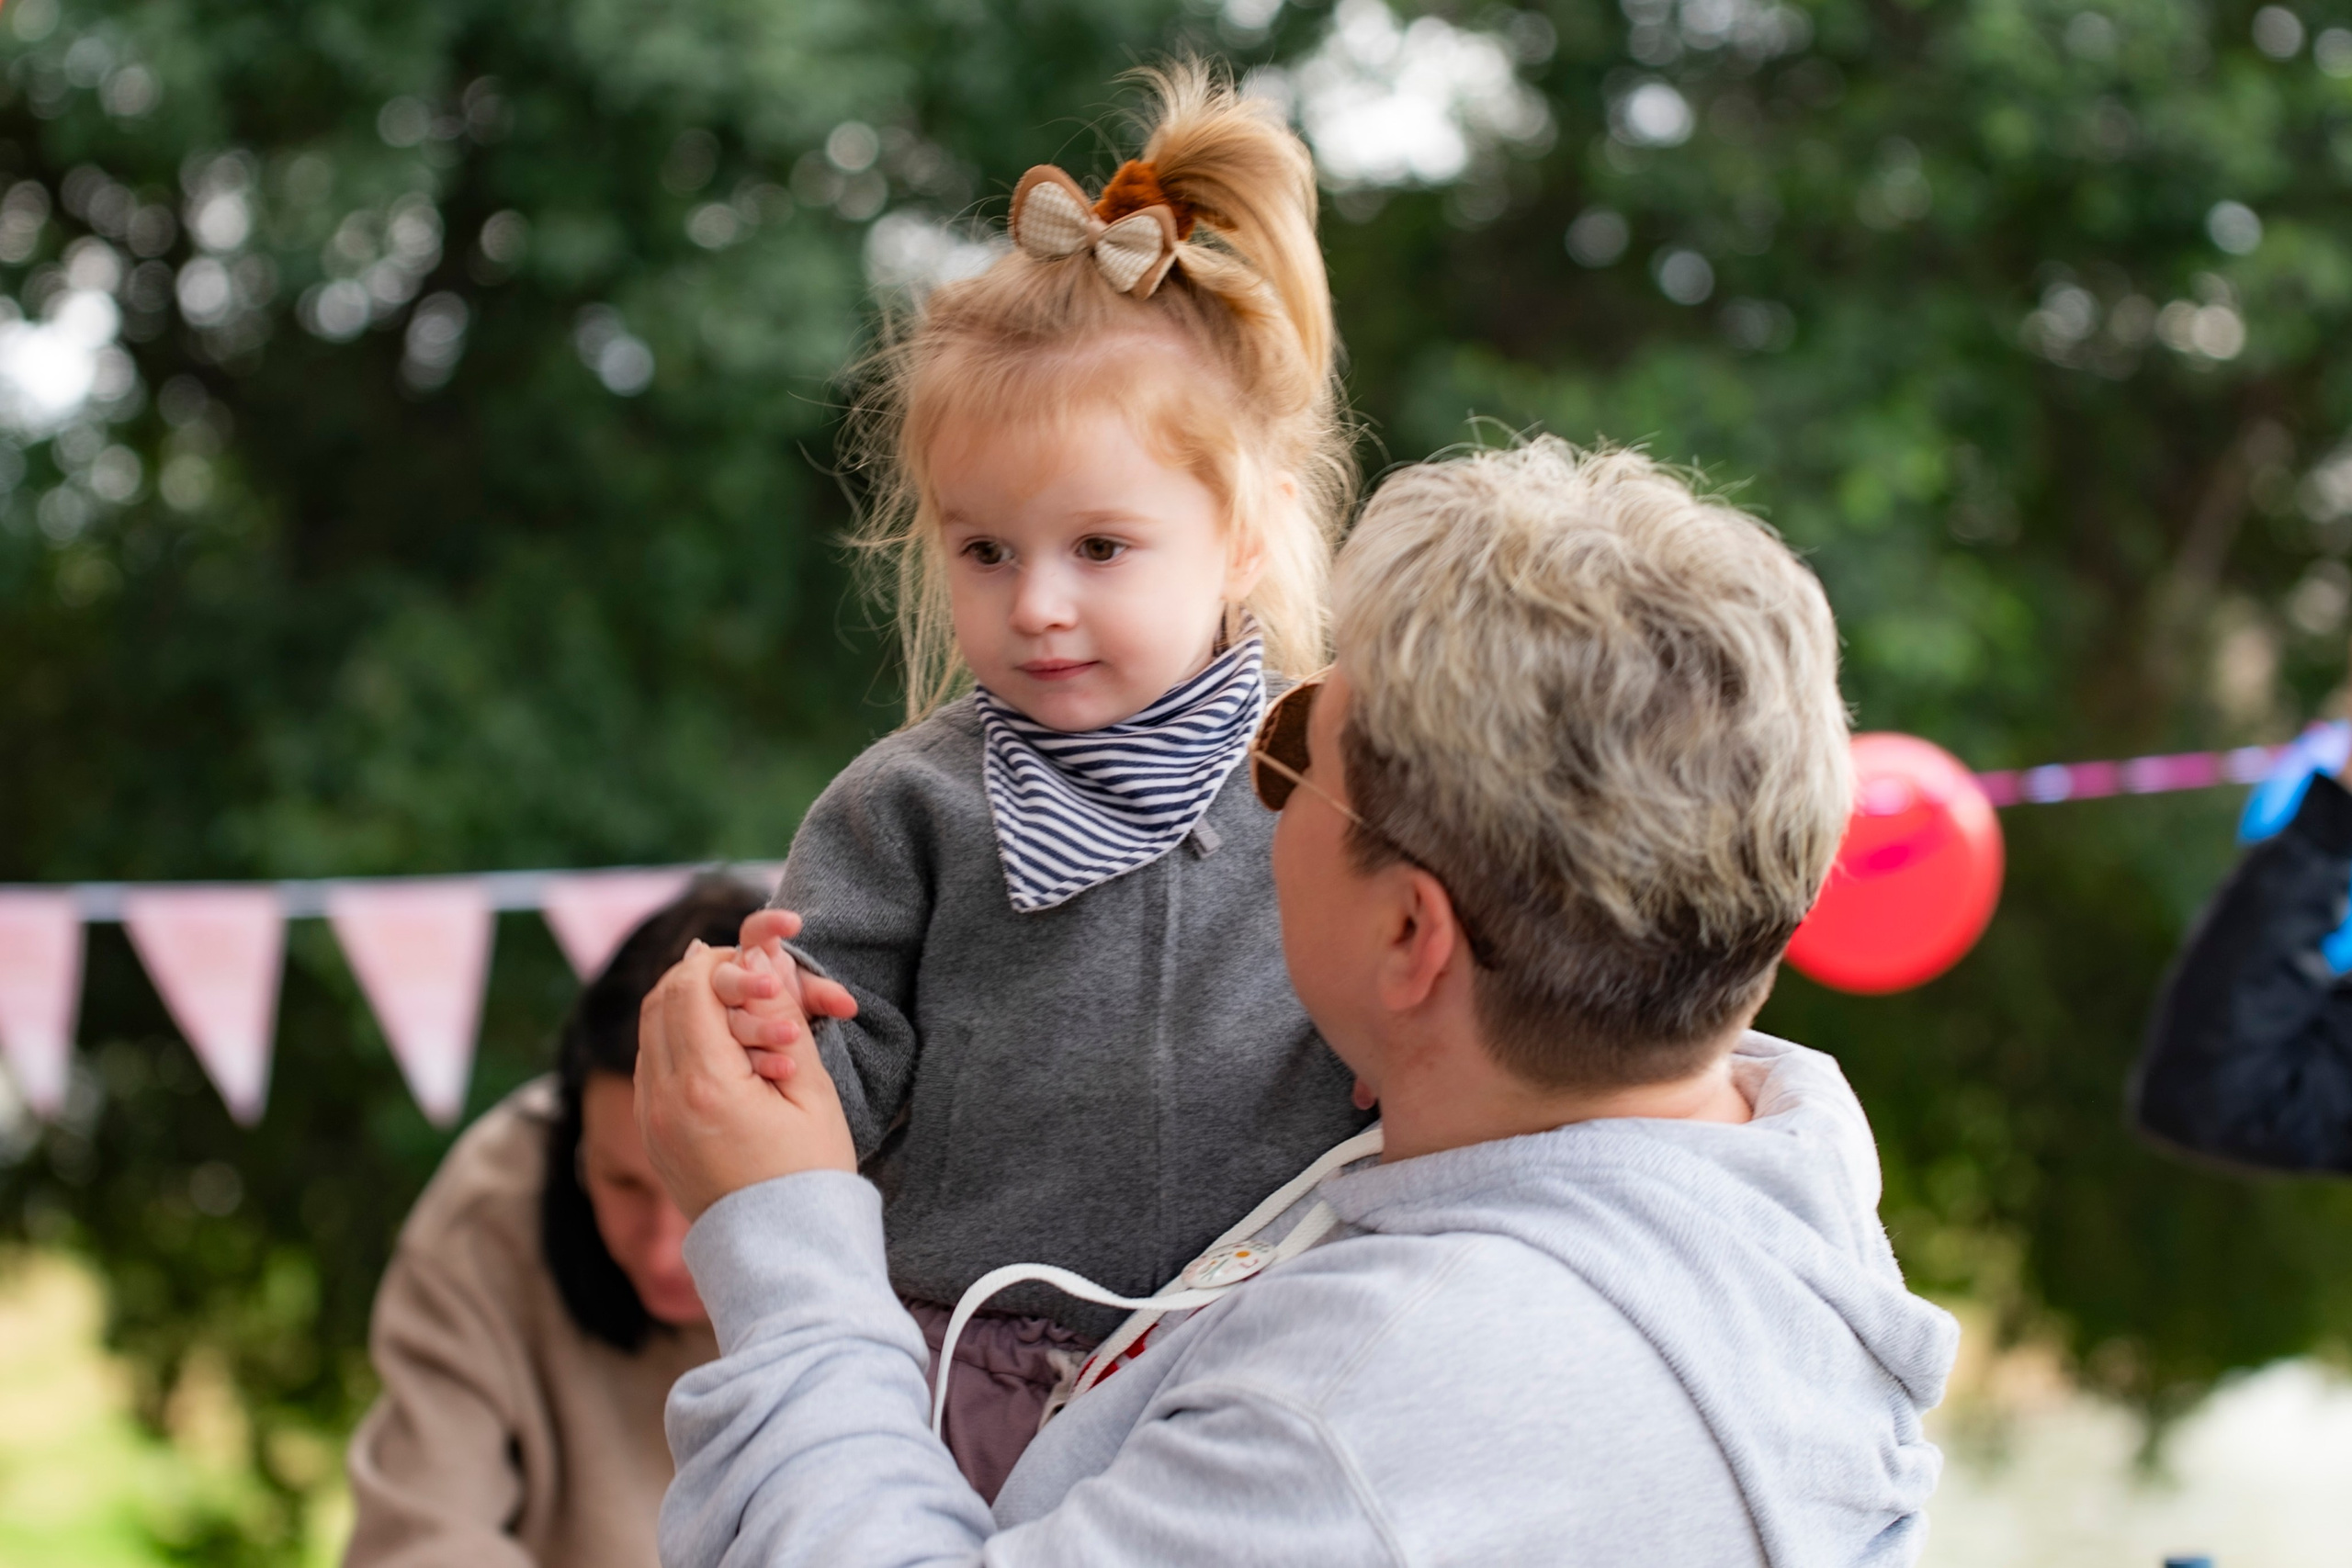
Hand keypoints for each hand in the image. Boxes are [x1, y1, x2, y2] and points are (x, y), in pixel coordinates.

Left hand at [637, 940, 857, 1220]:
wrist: (783, 1258)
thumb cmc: (811, 1176)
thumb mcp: (812, 1091)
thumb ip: (783, 1015)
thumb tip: (759, 954)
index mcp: (705, 1087)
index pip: (690, 987)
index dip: (725, 963)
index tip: (765, 971)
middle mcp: (661, 1101)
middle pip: (660, 1000)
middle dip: (704, 979)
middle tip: (755, 987)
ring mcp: (647, 1122)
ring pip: (651, 1031)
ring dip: (692, 1010)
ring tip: (748, 1024)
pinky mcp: (649, 1137)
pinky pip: (651, 1066)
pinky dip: (682, 1045)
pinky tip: (729, 1058)